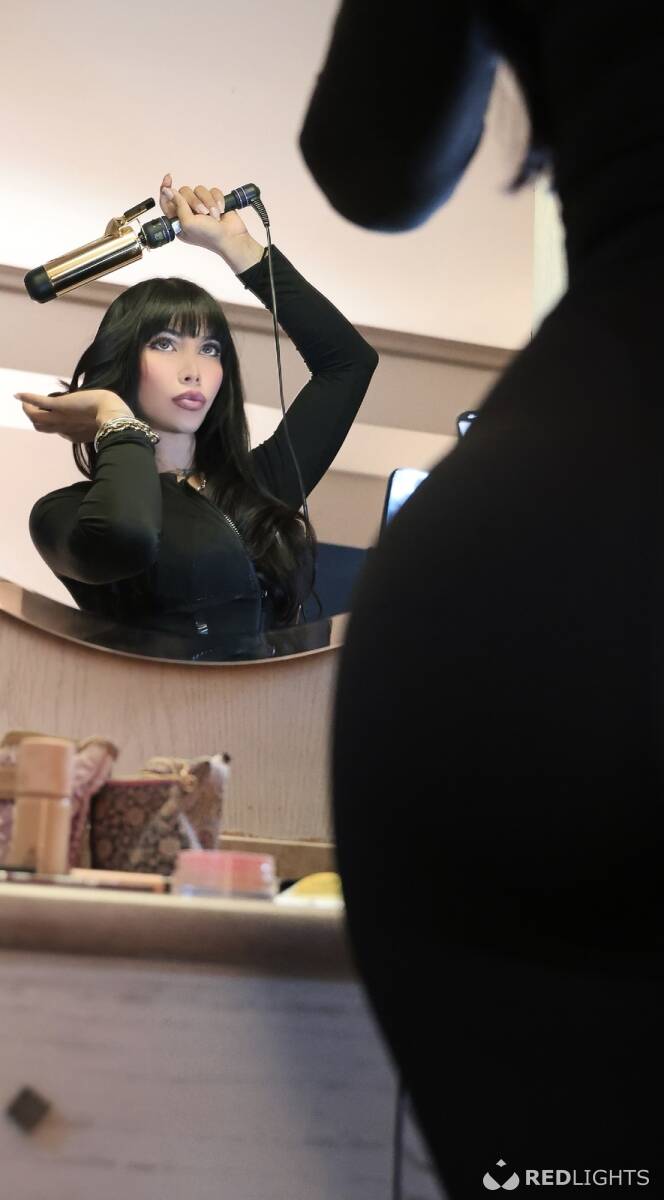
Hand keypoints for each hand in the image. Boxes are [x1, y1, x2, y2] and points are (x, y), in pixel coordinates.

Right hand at [15, 389, 131, 443]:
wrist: (114, 415)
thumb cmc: (114, 418)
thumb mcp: (103, 422)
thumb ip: (99, 421)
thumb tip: (103, 413)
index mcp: (75, 434)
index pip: (56, 431)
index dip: (51, 424)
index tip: (51, 414)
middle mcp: (64, 428)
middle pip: (41, 427)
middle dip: (36, 418)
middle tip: (31, 407)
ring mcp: (60, 418)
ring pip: (36, 417)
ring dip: (29, 408)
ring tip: (24, 400)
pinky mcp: (58, 406)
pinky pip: (39, 403)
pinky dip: (28, 398)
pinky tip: (18, 394)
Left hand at [159, 173, 263, 272]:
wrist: (231, 238)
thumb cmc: (209, 236)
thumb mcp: (188, 223)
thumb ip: (178, 205)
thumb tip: (167, 190)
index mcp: (178, 220)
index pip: (166, 201)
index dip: (166, 189)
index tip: (168, 179)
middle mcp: (188, 212)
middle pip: (184, 192)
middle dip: (195, 201)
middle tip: (202, 213)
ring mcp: (202, 206)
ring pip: (199, 190)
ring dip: (208, 202)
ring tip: (214, 216)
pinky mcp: (214, 201)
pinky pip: (212, 190)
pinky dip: (218, 199)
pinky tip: (221, 210)